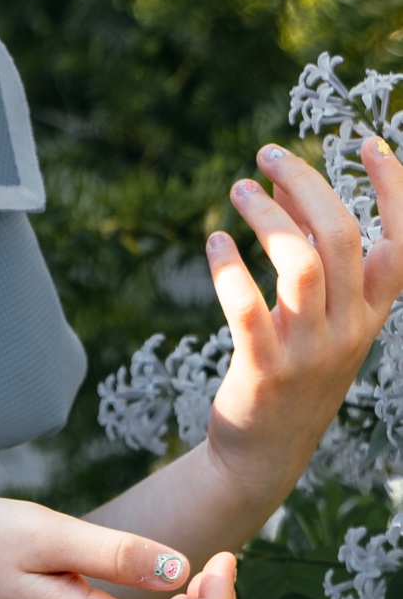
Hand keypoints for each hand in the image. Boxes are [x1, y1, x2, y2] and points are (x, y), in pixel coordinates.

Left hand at [206, 136, 402, 498]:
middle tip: (266, 153)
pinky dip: (228, 265)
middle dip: (307, 182)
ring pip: (301, 263)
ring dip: (266, 215)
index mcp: (371, 315)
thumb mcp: (316, 312)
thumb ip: (308, 248)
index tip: (369, 144)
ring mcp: (308, 352)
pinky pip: (247, 306)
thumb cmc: (291, 364)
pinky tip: (215, 241)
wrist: (263, 454)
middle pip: (343, 237)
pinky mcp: (264, 368)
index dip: (395, 193)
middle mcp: (349, 331)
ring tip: (237, 190)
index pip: (402, 249)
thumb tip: (281, 178)